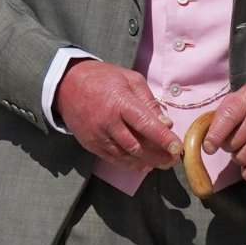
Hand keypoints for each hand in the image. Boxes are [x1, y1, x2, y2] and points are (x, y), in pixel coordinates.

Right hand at [55, 59, 182, 171]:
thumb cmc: (104, 79)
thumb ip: (149, 102)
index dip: (163, 138)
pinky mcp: (91, 144)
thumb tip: (166, 123)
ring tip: (163, 164)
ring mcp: (98, 135)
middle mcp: (108, 122)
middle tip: (174, 160)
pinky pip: (114, 159)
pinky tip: (144, 165)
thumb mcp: (130, 80)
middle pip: (136, 145)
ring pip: (126, 156)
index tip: (178, 148)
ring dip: (147, 162)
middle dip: (158, 155)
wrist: (67, 85)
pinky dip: (131, 164)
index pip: (145, 124)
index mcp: (120, 102)